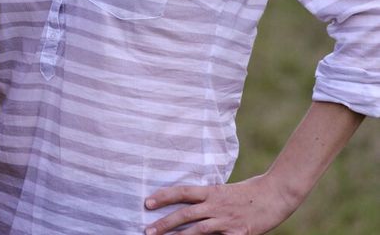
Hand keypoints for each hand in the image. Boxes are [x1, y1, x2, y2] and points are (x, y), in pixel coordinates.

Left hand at [143, 174, 296, 234]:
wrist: (276, 194)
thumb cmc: (249, 192)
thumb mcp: (224, 191)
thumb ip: (207, 198)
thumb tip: (188, 203)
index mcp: (211, 192)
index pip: (182, 192)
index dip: (163, 196)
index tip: (147, 202)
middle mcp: (216, 205)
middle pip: (185, 213)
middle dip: (164, 223)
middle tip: (147, 230)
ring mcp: (227, 220)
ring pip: (198, 230)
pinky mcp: (239, 233)